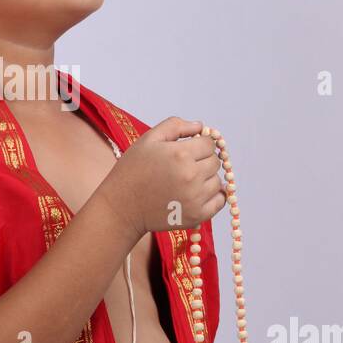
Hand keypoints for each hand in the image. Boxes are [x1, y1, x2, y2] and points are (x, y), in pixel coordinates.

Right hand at [97, 116, 226, 236]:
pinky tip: (198, 193)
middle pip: (215, 162)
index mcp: (180, 154)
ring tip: (188, 180)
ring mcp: (195, 198)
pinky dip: (214, 196)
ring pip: (218, 181)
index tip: (190, 148)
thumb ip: (175, 126)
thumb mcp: (148, 139)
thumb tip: (200, 126)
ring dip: (207, 178)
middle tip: (186, 165)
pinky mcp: (197, 215)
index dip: (201, 143)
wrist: (122, 206)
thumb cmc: (132, 171)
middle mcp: (191, 176)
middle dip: (204, 160)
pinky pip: (220, 201)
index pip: (210, 144)